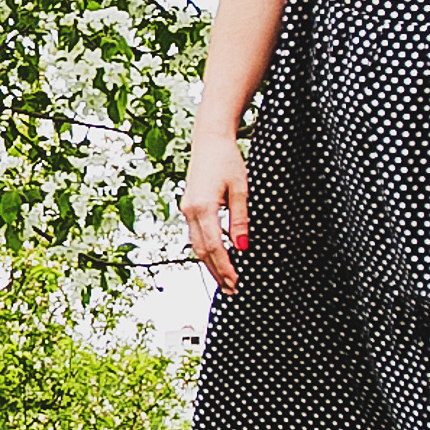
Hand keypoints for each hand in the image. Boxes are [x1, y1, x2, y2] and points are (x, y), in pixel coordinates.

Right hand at [182, 134, 249, 294]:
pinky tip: (216, 258)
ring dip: (210, 264)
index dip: (225, 267)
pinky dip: (206, 250)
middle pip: (201, 251)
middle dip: (216, 272)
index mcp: (203, 207)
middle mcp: (190, 210)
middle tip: (231, 290)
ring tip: (225, 280)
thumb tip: (243, 246)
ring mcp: (186, 209)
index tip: (236, 282)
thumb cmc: (227, 159)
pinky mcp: (188, 206)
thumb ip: (240, 219)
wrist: (209, 139)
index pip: (214, 247)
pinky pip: (195, 234)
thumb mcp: (241, 189)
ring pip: (196, 245)